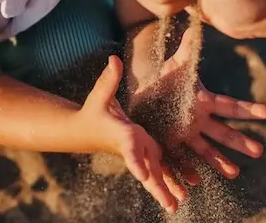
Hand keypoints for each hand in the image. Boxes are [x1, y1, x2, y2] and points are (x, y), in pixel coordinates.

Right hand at [76, 56, 185, 213]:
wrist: (84, 130)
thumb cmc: (93, 111)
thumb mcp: (100, 95)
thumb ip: (108, 79)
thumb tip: (113, 59)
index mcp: (123, 134)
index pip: (130, 149)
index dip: (137, 161)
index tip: (143, 175)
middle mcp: (133, 147)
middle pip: (146, 169)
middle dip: (157, 186)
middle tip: (170, 204)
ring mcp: (139, 152)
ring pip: (154, 174)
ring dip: (166, 189)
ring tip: (177, 205)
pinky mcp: (144, 153)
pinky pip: (158, 170)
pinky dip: (167, 183)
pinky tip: (180, 195)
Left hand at [131, 30, 265, 178]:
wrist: (143, 96)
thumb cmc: (164, 80)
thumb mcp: (176, 65)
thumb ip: (188, 49)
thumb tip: (196, 23)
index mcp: (204, 102)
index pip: (230, 106)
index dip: (248, 109)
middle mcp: (200, 121)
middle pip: (223, 133)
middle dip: (240, 142)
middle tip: (259, 151)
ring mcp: (187, 135)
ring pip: (206, 150)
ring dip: (220, 162)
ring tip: (234, 173)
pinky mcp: (171, 145)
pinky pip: (182, 160)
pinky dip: (188, 171)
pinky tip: (195, 182)